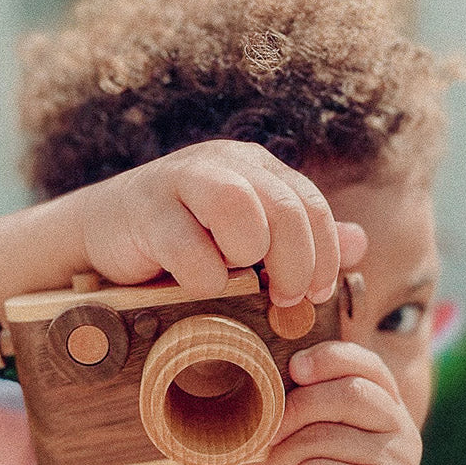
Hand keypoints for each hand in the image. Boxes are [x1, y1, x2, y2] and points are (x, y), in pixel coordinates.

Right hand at [78, 139, 366, 305]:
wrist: (105, 236)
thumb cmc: (185, 244)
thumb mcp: (247, 243)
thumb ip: (301, 243)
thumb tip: (360, 243)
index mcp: (257, 169)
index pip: (311, 205)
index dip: (323, 255)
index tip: (314, 295)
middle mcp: (224, 164)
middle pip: (284, 207)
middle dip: (295, 262)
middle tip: (285, 300)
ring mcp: (181, 180)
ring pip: (238, 207)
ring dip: (247, 256)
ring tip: (237, 283)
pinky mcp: (144, 209)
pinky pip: (187, 246)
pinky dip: (201, 278)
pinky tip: (197, 288)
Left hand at [265, 341, 421, 464]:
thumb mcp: (321, 436)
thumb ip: (316, 402)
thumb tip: (288, 365)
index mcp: (390, 408)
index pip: (366, 365)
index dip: (328, 358)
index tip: (295, 369)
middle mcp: (403, 432)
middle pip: (340, 396)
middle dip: (290, 415)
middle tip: (272, 442)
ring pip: (318, 439)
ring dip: (283, 463)